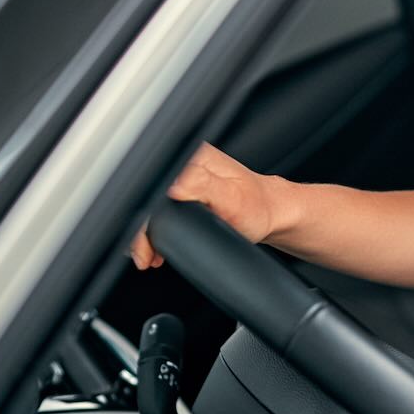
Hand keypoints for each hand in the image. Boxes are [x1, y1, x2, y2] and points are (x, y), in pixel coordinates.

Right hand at [128, 141, 279, 269]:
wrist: (269, 215)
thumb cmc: (257, 207)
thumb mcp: (231, 198)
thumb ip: (204, 187)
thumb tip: (175, 186)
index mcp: (195, 157)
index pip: (156, 181)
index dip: (146, 213)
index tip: (146, 238)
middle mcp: (187, 163)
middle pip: (150, 196)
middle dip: (144, 228)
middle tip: (146, 254)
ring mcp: (185, 178)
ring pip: (153, 206)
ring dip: (148, 232)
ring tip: (151, 255)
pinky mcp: (186, 192)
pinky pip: (162, 211)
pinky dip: (157, 230)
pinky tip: (158, 247)